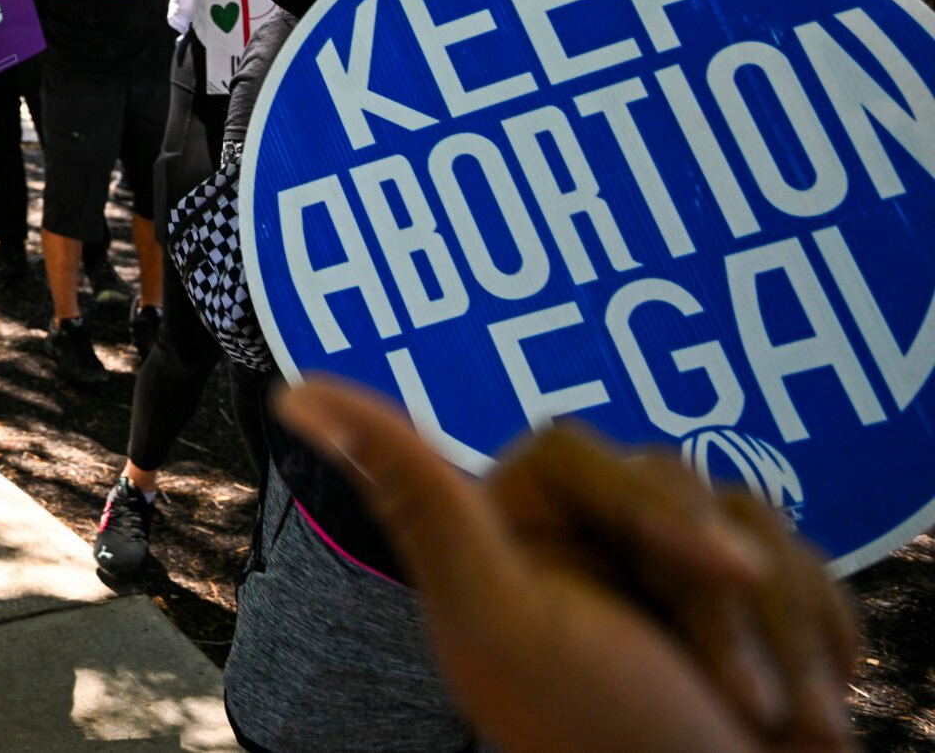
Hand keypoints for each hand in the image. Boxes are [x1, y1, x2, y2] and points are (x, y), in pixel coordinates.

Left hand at [277, 379, 858, 752]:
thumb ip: (415, 498)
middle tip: (744, 697)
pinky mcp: (738, 599)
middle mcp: (578, 544)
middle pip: (674, 482)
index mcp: (507, 538)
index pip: (586, 456)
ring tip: (785, 722)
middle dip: (724, 595)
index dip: (659, 511)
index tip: (722, 572)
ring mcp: (662, 570)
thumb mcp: (500, 618)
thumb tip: (294, 394)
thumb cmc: (606, 739)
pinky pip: (799, 560)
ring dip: (782, 627)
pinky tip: (817, 708)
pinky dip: (817, 633)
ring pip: (748, 517)